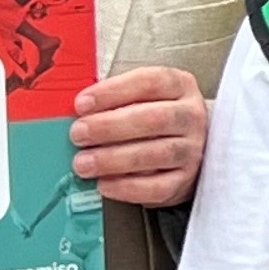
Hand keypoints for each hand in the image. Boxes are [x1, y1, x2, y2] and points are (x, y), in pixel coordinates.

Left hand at [69, 64, 208, 207]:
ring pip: (155, 154)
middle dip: (109, 127)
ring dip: (113, 159)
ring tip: (83, 163)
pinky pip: (157, 187)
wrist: (187, 147)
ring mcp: (191, 149)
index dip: (113, 92)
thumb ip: (115, 100)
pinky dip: (127, 187)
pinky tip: (104, 184)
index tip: (82, 103)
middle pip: (153, 118)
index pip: (150, 82)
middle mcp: (190, 116)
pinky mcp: (185, 179)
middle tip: (78, 134)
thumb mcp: (142, 97)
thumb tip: (77, 111)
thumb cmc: (154, 118)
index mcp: (179, 87)